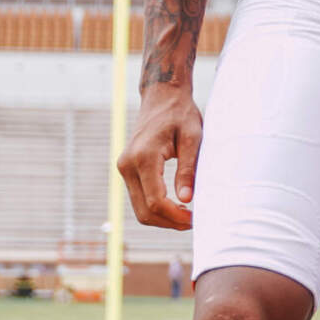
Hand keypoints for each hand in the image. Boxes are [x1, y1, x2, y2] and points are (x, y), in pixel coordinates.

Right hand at [118, 83, 204, 231]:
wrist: (162, 97)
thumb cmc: (181, 114)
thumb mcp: (193, 138)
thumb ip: (188, 169)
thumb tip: (186, 200)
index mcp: (144, 157)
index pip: (155, 200)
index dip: (175, 217)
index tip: (195, 219)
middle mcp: (128, 164)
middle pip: (144, 211)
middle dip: (168, 222)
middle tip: (193, 222)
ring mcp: (124, 167)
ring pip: (139, 208)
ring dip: (162, 218)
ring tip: (187, 215)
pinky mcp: (126, 169)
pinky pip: (138, 198)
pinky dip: (155, 208)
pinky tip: (176, 205)